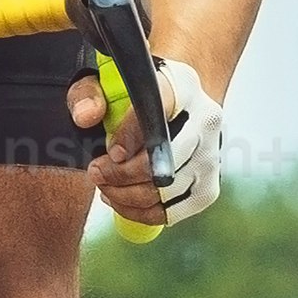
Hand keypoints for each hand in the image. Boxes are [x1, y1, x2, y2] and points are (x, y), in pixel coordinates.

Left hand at [91, 57, 225, 231]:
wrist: (176, 111)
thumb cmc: (135, 98)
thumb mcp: (107, 84)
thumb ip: (88, 93)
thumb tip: (86, 117)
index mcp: (183, 86)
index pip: (160, 108)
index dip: (131, 133)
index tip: (110, 152)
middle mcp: (206, 121)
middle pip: (167, 157)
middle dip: (123, 173)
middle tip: (97, 173)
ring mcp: (211, 157)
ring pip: (168, 189)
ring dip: (127, 196)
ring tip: (106, 187)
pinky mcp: (208, 188)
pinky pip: (172, 212)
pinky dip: (141, 213)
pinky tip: (122, 201)